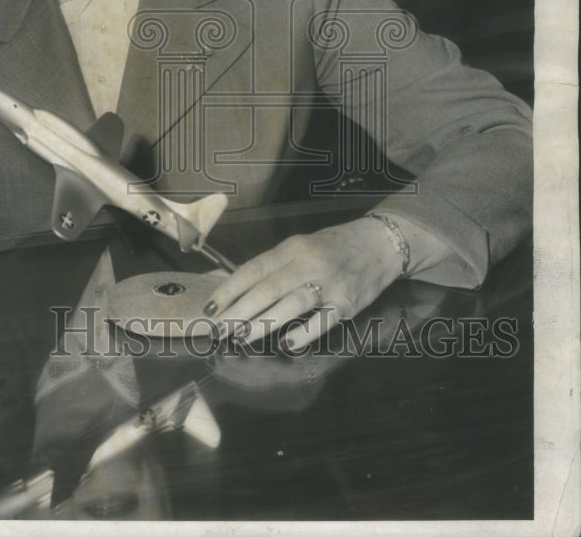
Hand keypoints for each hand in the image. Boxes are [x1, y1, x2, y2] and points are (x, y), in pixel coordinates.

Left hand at [203, 218, 402, 351]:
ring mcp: (329, 284)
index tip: (209, 309)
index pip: (253, 269)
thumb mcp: (301, 246)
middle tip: (218, 330)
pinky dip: (302, 334)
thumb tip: (239, 290)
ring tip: (241, 337)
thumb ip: (275, 266)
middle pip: (267, 289)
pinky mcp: (347, 304)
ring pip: (290, 305)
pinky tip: (285, 344)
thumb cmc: (334, 247)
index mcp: (292, 248)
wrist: (380, 244)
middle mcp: (308, 264)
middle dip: (239, 312)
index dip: (229, 290)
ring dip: (263, 324)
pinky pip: (321, 322)